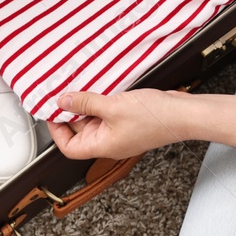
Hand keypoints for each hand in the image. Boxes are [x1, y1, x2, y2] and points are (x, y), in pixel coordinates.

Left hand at [47, 90, 191, 159]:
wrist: (183, 114)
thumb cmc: (155, 118)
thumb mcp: (113, 106)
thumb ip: (85, 103)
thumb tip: (63, 101)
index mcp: (103, 146)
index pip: (69, 147)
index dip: (57, 131)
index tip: (52, 111)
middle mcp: (109, 142)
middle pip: (79, 131)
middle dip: (70, 113)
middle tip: (64, 93)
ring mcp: (119, 132)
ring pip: (93, 120)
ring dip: (86, 105)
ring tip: (81, 88)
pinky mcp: (128, 122)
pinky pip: (106, 113)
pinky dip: (100, 102)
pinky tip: (99, 88)